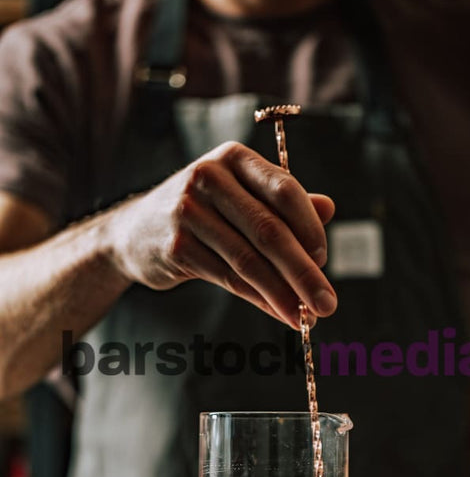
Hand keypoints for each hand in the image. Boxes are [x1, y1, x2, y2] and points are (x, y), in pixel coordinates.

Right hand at [109, 141, 336, 328]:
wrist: (134, 231)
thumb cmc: (202, 212)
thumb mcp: (240, 196)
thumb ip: (281, 202)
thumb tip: (329, 208)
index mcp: (234, 158)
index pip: (284, 190)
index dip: (310, 228)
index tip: (324, 259)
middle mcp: (209, 177)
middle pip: (269, 231)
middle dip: (304, 272)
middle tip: (328, 303)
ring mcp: (188, 211)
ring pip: (249, 260)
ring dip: (283, 294)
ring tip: (306, 317)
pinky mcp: (176, 246)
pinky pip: (229, 278)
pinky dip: (258, 299)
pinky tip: (278, 312)